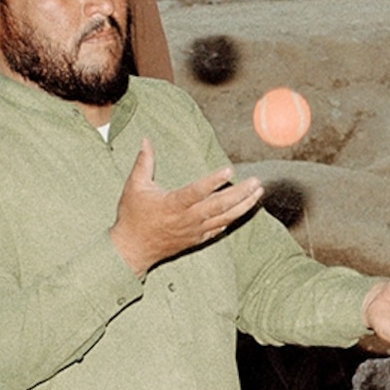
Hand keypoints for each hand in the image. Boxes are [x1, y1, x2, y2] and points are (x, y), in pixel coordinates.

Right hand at [110, 143, 263, 274]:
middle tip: (256, 182)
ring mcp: (194, 231)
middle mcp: (186, 219)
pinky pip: (219, 229)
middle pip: (218, 206)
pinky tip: (244, 210)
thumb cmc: (132, 216)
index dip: (213, 181)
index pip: (196, 192)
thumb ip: (143, 162)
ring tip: (258, 192)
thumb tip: (145, 139)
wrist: (132, 250)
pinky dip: (232, 219)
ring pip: (224, 218)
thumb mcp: (134, 187)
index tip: (229, 170)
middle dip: (239, 194)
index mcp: (172, 205)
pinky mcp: (197, 239)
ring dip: (243, 206)